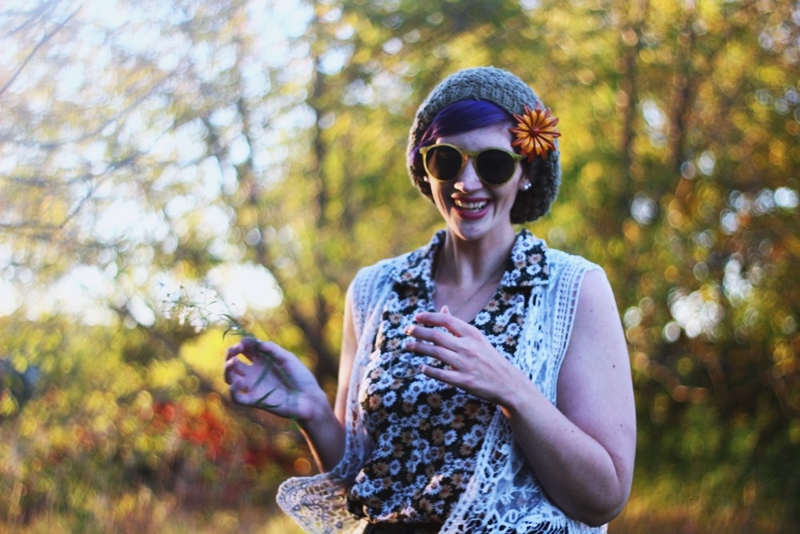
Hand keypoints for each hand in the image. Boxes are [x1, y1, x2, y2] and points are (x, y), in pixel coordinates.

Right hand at [224, 337, 325, 421]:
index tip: (246, 342)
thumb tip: (257, 343)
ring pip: (230, 378)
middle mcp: (255, 372)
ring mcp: (253, 386)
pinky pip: (236, 397)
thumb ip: (272, 349)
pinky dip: (232, 390)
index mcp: (263, 360)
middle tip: (234, 351)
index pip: (245, 349)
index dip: (243, 343)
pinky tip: (238, 383)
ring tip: (233, 363)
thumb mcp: (288, 358)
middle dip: (230, 353)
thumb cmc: (301, 377)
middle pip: (234, 362)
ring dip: (227, 369)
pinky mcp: (254, 400)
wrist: (309, 399)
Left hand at [404, 306, 526, 404]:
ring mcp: (466, 364)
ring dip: (418, 348)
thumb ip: (458, 325)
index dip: (429, 317)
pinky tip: (421, 368)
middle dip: (418, 332)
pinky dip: (428, 370)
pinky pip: (441, 374)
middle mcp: (468, 347)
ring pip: (435, 353)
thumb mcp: (477, 338)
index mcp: (472, 334)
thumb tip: (443, 309)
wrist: (508, 383)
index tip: (416, 317)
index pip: (446, 320)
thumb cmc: (489, 358)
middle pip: (437, 336)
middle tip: (407, 330)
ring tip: (407, 346)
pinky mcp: (464, 381)